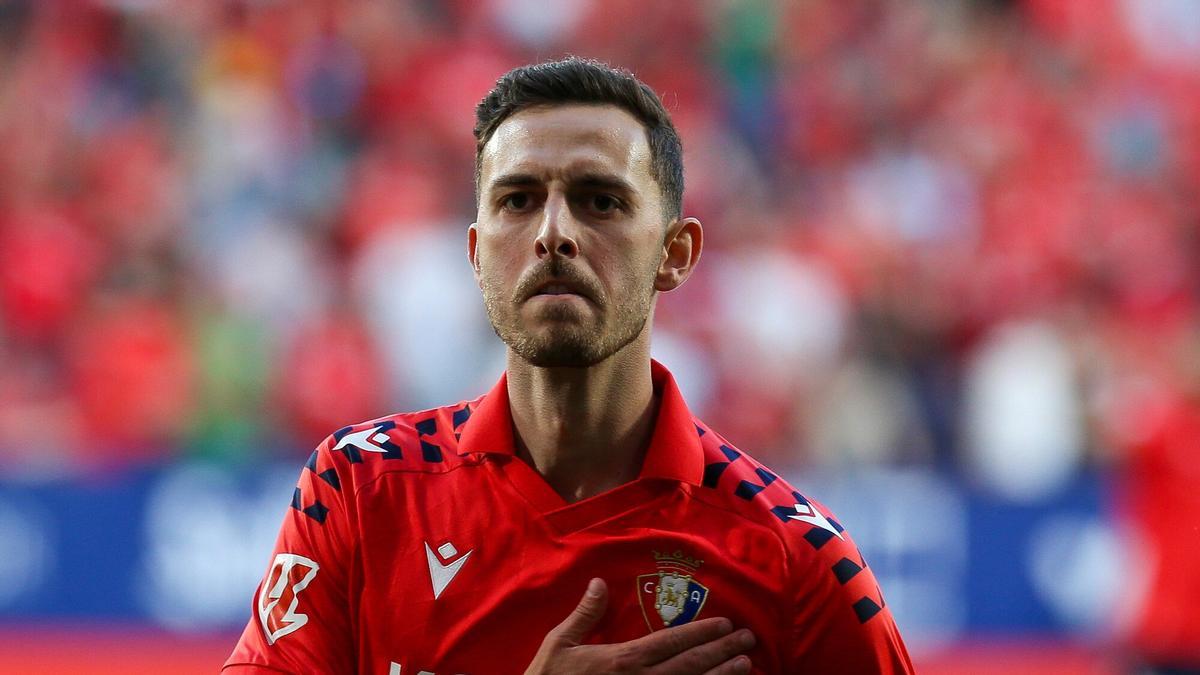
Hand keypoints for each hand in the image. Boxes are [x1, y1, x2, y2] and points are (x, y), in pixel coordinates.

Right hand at [524, 578, 754, 674]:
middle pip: (691, 667)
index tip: (724, 623)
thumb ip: (584, 614)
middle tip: (747, 639)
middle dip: (722, 651)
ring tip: (746, 665)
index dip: (701, 632)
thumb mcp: (559, 644)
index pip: (672, 643)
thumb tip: (599, 582)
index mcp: (623, 660)